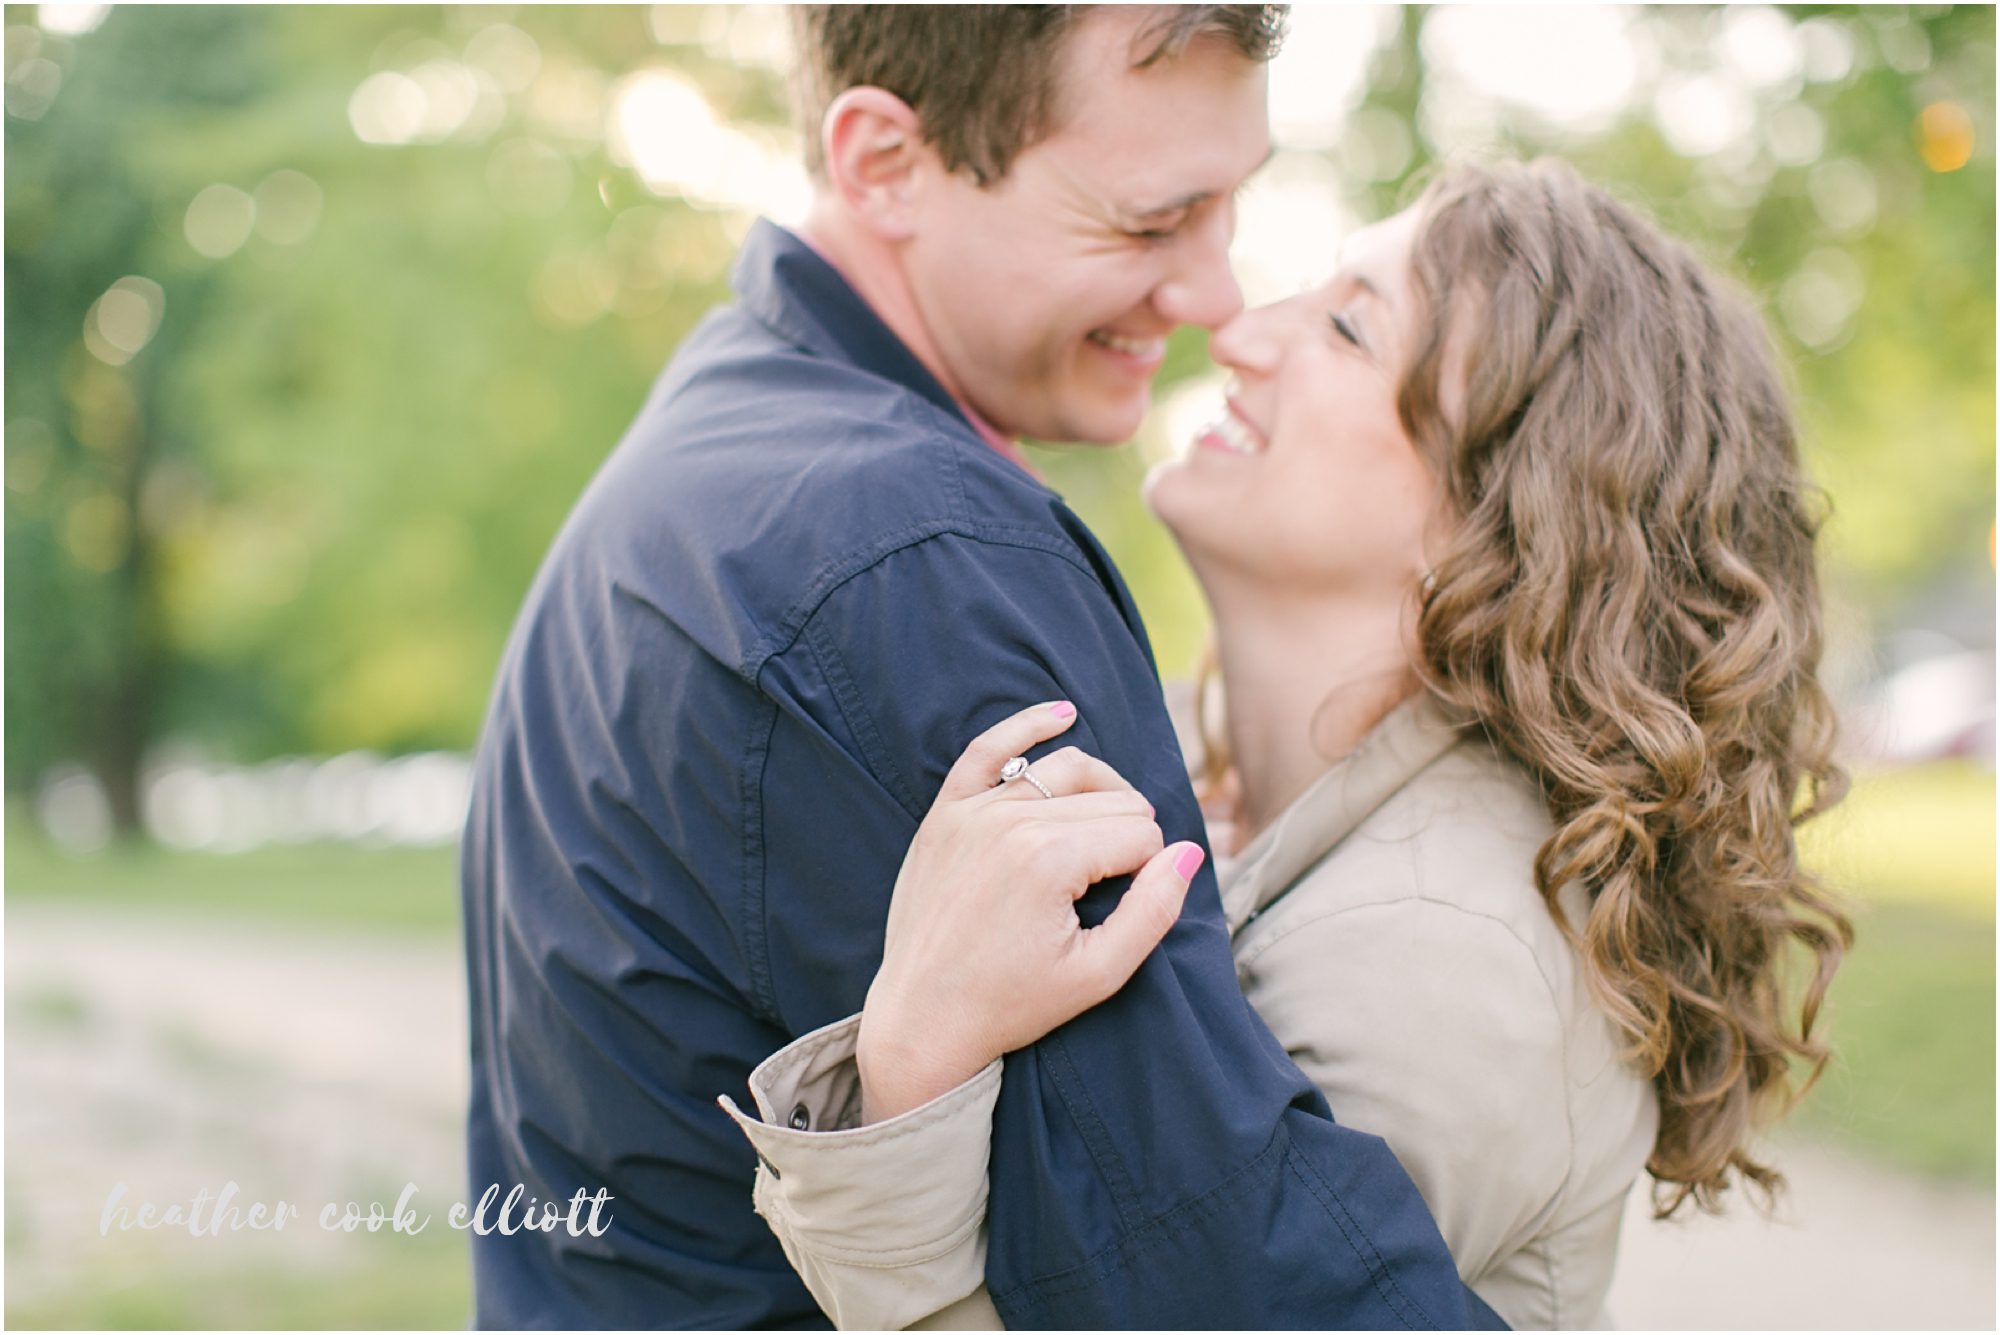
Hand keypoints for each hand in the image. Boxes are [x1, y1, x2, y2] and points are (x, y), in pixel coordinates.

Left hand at [858, 700, 1204, 1122]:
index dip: (1149, 873)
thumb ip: (1154, 910)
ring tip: (1107, 832)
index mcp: (1049, 860)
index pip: (1142, 834)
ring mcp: (971, 812)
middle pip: (1112, 800)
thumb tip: (1191, 852)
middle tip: (1109, 892)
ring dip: (1100, 794)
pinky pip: (988, 749)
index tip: (1120, 913)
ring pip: (1067, 770)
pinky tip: (1062, 713)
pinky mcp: (945, 815)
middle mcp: (1009, 823)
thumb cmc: (1012, 1004)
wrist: (922, 1019)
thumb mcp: (1098, 975)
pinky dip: (1028, 726)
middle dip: (1128, 840)